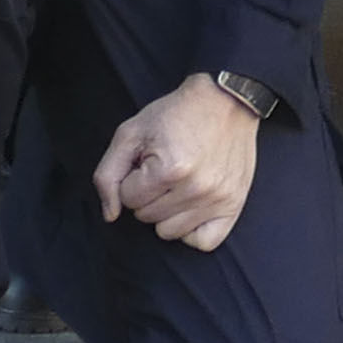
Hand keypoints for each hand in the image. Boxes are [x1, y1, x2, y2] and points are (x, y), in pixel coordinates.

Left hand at [94, 72, 260, 250]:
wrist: (227, 100)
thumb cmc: (176, 114)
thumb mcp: (131, 133)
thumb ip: (108, 174)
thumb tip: (110, 215)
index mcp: (170, 168)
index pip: (128, 198)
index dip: (132, 177)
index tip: (147, 159)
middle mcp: (197, 188)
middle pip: (146, 217)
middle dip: (147, 194)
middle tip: (164, 168)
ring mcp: (218, 199)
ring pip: (169, 232)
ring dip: (166, 211)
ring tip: (177, 184)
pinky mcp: (234, 205)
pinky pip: (203, 242)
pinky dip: (192, 230)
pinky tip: (190, 207)